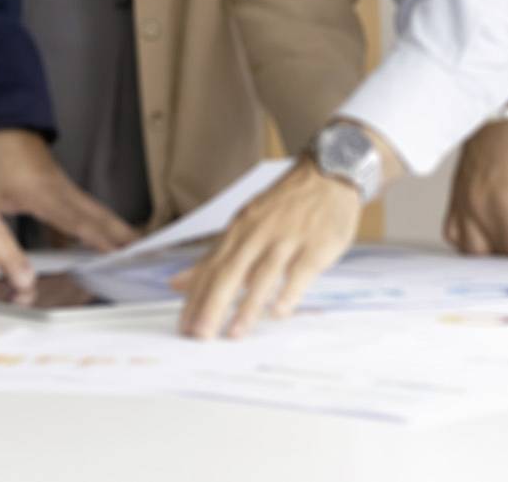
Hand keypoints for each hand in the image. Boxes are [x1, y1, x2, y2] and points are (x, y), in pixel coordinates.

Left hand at [0, 128, 136, 253]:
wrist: (1, 120)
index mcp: (42, 194)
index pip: (74, 221)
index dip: (97, 238)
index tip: (117, 252)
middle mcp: (60, 190)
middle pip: (96, 215)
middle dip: (121, 233)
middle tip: (143, 249)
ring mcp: (63, 187)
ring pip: (94, 211)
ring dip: (114, 229)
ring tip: (136, 246)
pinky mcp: (61, 187)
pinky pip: (83, 209)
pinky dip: (95, 224)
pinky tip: (99, 242)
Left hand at [173, 158, 365, 338]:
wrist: (330, 172)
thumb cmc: (284, 205)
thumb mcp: (244, 223)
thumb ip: (214, 256)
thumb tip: (177, 283)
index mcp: (240, 228)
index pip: (211, 267)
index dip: (196, 298)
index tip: (184, 327)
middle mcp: (260, 233)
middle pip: (231, 272)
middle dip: (213, 304)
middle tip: (200, 335)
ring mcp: (289, 239)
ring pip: (264, 274)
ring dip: (248, 306)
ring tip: (234, 333)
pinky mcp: (316, 246)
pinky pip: (300, 272)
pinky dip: (289, 292)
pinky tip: (278, 312)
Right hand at [444, 116, 507, 257]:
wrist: (495, 126)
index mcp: (504, 205)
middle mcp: (479, 209)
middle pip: (497, 252)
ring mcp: (463, 207)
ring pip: (472, 250)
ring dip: (491, 251)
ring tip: (506, 236)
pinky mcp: (453, 202)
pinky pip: (453, 234)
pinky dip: (467, 240)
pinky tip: (482, 231)